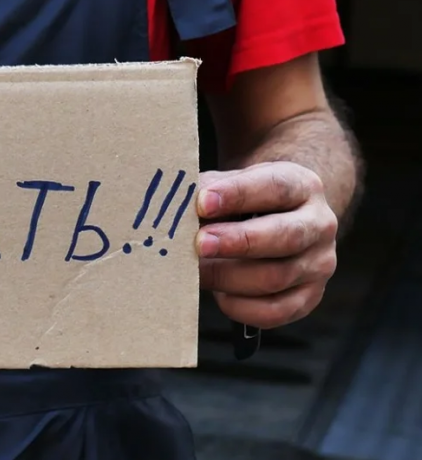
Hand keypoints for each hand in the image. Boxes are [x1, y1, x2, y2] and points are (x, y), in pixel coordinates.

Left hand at [196, 161, 337, 328]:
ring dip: (229, 276)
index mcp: (302, 186)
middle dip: (238, 242)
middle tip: (200, 244)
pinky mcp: (309, 297)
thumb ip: (206, 190)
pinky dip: (240, 306)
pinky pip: (274, 311)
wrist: (279, 218)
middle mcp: (319, 224)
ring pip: (276, 277)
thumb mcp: (231, 183)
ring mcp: (318, 264)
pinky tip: (218, 294)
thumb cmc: (246, 200)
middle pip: (285, 236)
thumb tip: (174, 207)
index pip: (276, 187)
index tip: (202, 203)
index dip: (238, 195)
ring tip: (196, 271)